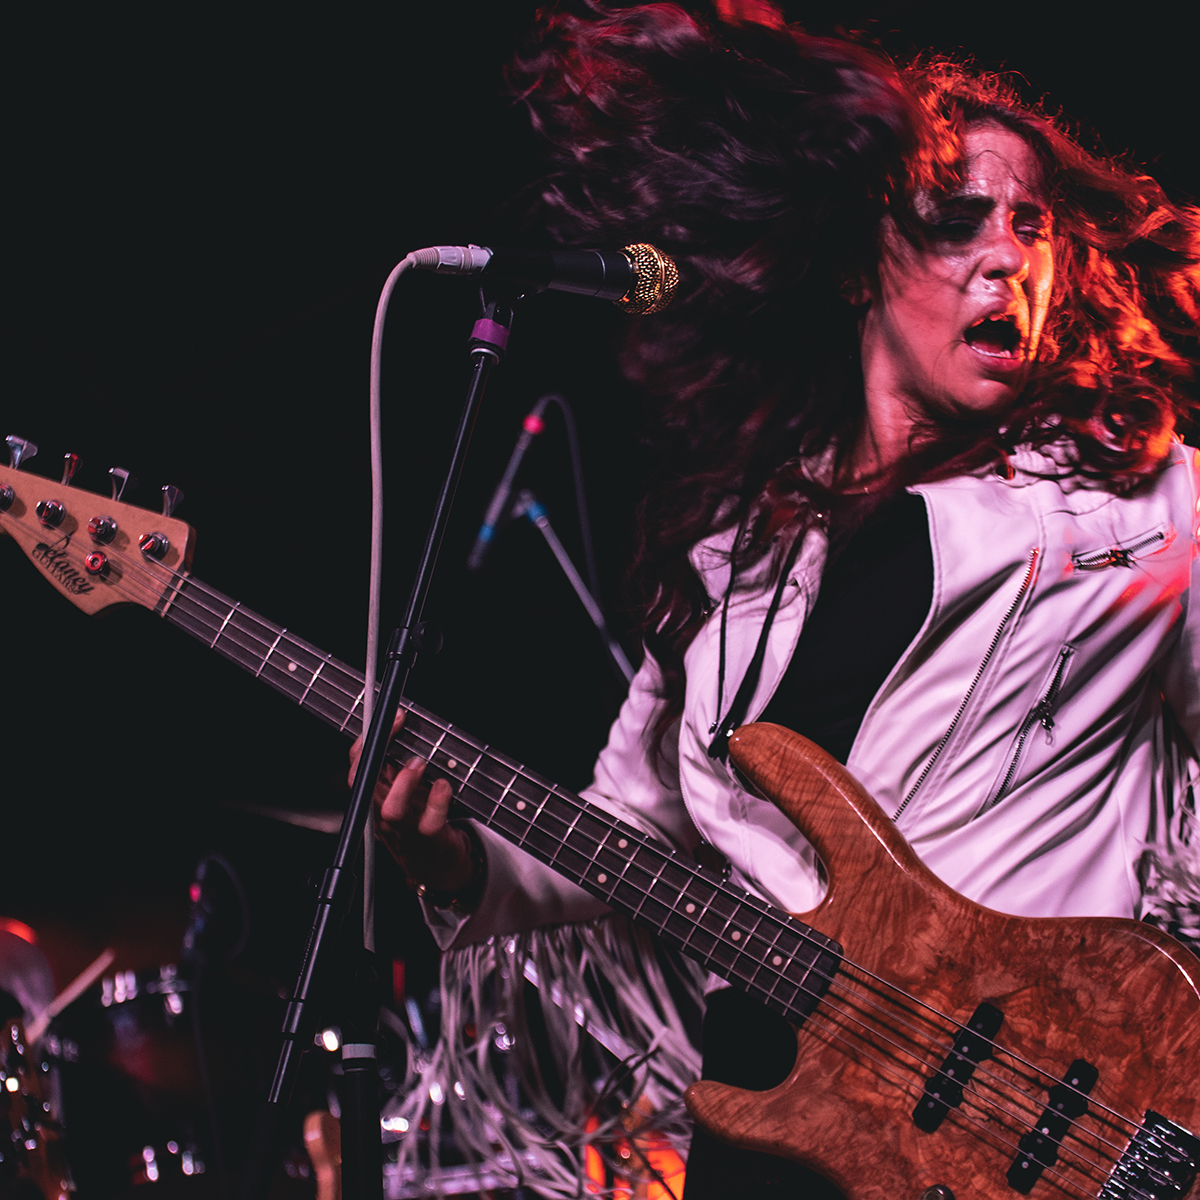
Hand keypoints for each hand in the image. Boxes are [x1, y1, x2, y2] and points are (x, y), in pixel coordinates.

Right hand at [348, 710, 474, 894]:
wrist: (435, 862)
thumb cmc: (418, 818)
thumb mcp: (403, 788)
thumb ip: (398, 762)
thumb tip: (401, 723)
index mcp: (375, 796)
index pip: (359, 766)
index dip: (368, 741)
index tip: (391, 717)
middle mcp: (383, 812)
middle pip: (366, 784)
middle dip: (378, 753)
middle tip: (399, 730)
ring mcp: (405, 828)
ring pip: (391, 810)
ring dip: (404, 784)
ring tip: (418, 763)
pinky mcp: (429, 839)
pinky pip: (430, 822)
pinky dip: (438, 801)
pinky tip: (443, 786)